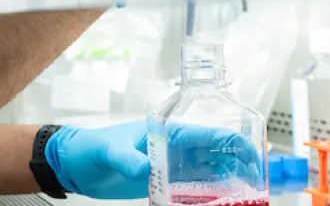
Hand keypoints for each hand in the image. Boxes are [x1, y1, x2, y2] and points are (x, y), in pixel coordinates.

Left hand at [46, 121, 259, 199]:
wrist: (75, 165)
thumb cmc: (90, 148)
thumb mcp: (110, 151)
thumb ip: (127, 158)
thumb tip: (145, 169)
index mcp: (167, 132)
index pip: (208, 134)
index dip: (233, 143)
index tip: (251, 156)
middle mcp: (174, 149)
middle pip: (215, 155)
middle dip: (238, 166)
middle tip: (254, 183)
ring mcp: (170, 168)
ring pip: (207, 174)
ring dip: (226, 183)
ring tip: (243, 196)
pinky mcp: (162, 185)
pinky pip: (191, 192)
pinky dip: (206, 198)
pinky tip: (217, 205)